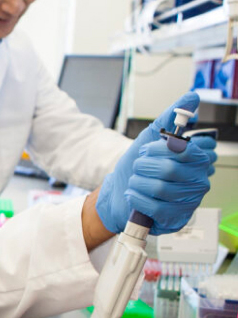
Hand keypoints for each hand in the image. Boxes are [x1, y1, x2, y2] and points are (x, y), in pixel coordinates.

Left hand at [96, 92, 215, 233]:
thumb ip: (171, 118)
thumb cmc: (137, 166)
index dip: (160, 149)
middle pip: (169, 170)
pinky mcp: (175, 220)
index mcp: (197, 160)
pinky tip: (134, 195)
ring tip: (135, 182)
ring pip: (160, 188)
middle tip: (137, 167)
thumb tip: (192, 97)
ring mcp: (189, 203)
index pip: (185, 150)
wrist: (118, 193)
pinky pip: (156, 208)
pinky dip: (138, 198)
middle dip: (144, 166)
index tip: (146, 150)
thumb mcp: (151, 137)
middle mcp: (199, 182)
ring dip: (138, 182)